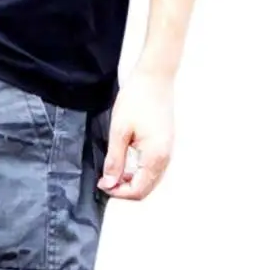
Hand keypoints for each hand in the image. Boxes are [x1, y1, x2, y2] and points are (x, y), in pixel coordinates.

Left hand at [98, 69, 175, 200]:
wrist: (155, 76)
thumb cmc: (138, 98)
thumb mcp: (119, 132)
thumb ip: (114, 161)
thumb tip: (109, 184)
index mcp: (155, 157)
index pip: (137, 191)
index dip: (118, 192)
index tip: (102, 184)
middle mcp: (165, 158)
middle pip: (145, 190)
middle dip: (124, 189)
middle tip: (106, 180)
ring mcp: (168, 152)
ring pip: (149, 181)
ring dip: (131, 182)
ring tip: (114, 171)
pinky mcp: (165, 145)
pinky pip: (153, 169)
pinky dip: (138, 172)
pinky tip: (125, 163)